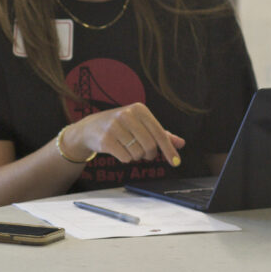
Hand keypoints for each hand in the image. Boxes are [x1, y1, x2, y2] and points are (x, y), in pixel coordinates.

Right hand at [62, 103, 184, 165]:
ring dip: (136, 156)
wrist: (90, 128)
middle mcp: (126, 114)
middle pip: (149, 145)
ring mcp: (114, 127)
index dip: (168, 149)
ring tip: (129, 149)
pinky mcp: (105, 139)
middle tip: (145, 155)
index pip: (159, 133)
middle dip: (150, 154)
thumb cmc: (121, 127)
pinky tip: (119, 151)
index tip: (176, 162)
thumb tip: (180, 143)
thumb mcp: (140, 125)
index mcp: (139, 109)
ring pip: (137, 153)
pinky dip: (126, 159)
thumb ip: (161, 134)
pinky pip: (125, 157)